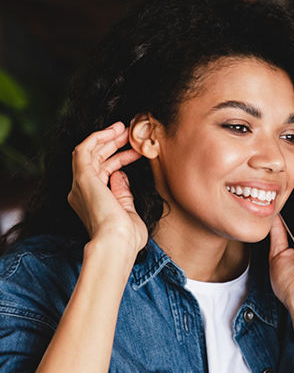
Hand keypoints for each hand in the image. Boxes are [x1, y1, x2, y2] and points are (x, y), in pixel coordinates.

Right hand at [68, 122, 147, 257]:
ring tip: (123, 128)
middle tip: (129, 135)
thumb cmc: (126, 238)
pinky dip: (97, 137)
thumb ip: (123, 194)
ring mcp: (80, 185)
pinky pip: (84, 149)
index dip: (118, 160)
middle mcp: (81, 193)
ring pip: (88, 152)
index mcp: (91, 203)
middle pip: (95, 161)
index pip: (103, 174)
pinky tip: (113, 131)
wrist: (116, 244)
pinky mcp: (82, 177)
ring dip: (105, 138)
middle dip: (112, 146)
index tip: (135, 152)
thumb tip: (121, 176)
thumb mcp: (128, 213)